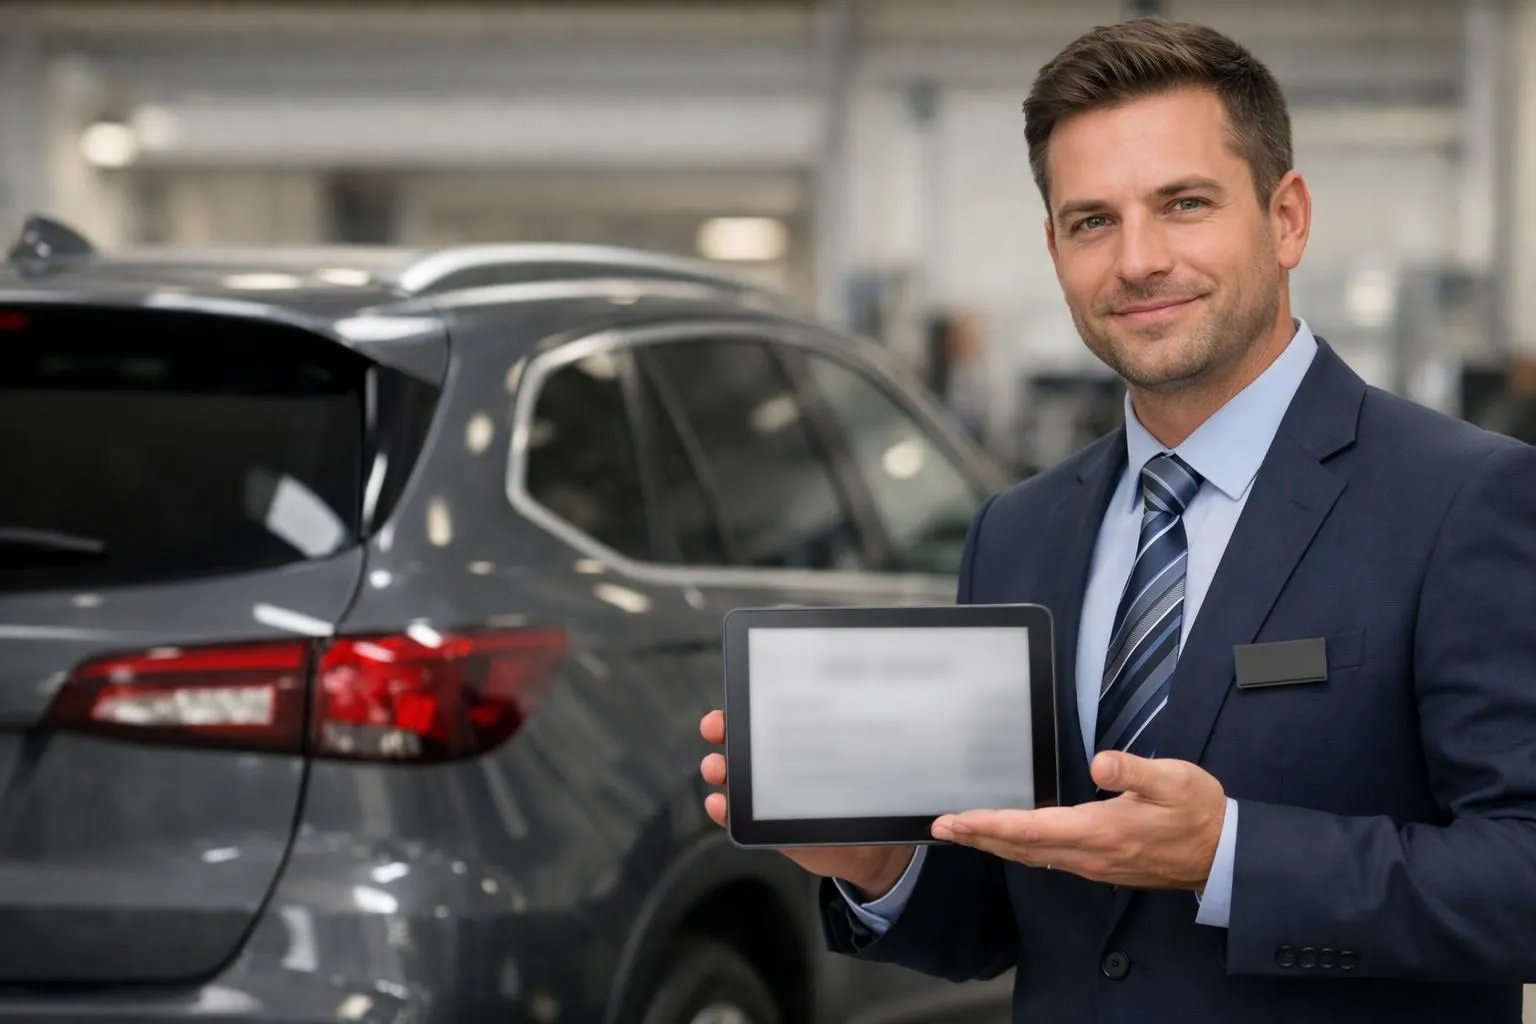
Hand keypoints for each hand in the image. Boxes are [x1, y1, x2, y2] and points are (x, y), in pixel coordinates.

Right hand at [698, 709, 914, 899]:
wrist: (867, 850)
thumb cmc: (863, 803)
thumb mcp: (861, 769)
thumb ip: (853, 748)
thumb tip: (855, 720)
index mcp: (800, 747)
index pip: (772, 723)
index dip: (749, 711)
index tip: (736, 706)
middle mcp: (778, 770)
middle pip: (745, 745)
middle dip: (725, 733)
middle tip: (715, 729)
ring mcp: (769, 798)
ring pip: (735, 778)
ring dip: (719, 770)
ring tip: (717, 768)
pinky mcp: (765, 828)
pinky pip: (737, 817)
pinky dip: (723, 810)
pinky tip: (719, 803)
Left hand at [932, 750, 1225, 891]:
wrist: (1223, 854)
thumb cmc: (1198, 812)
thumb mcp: (1173, 779)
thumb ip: (1133, 770)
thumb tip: (1100, 763)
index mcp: (1101, 831)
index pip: (1031, 829)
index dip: (990, 825)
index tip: (957, 821)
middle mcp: (1090, 854)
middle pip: (1020, 847)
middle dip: (978, 836)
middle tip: (940, 828)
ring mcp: (1093, 864)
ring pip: (1031, 856)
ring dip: (993, 843)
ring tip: (962, 832)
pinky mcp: (1099, 866)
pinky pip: (1047, 858)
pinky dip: (1018, 848)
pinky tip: (1007, 839)